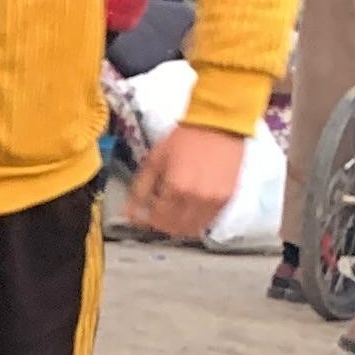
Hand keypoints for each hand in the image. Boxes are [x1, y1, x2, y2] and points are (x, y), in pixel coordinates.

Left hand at [130, 124, 247, 241]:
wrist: (219, 124)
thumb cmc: (184, 139)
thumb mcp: (155, 160)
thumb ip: (140, 190)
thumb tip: (129, 213)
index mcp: (176, 188)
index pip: (157, 220)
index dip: (147, 220)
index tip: (143, 215)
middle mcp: (196, 198)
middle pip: (173, 229)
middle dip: (161, 224)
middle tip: (157, 213)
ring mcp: (213, 201)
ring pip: (191, 229)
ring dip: (179, 226)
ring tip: (173, 211)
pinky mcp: (226, 199)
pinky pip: (207, 221)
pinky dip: (195, 220)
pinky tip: (189, 207)